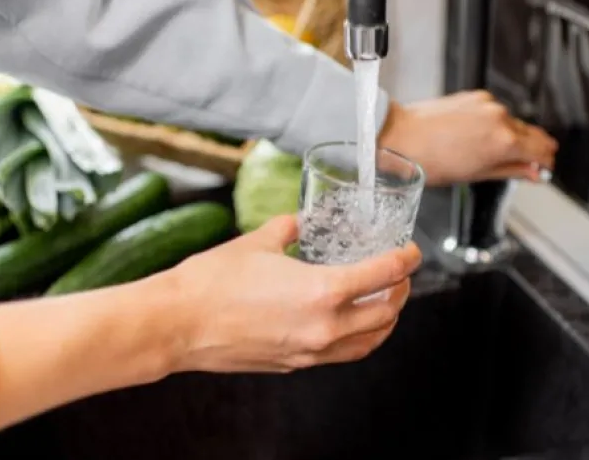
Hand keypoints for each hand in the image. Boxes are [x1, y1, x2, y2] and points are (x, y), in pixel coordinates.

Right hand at [157, 215, 421, 373]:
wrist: (177, 325)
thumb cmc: (212, 283)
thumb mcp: (256, 242)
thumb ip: (286, 230)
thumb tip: (297, 223)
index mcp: (322, 291)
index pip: (384, 274)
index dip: (405, 260)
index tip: (411, 251)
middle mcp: (325, 327)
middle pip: (386, 312)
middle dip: (401, 290)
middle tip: (400, 274)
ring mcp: (311, 351)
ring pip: (370, 341)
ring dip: (386, 320)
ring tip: (385, 302)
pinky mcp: (295, 364)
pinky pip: (342, 355)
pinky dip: (359, 339)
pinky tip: (351, 326)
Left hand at [379, 91, 557, 185]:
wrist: (401, 137)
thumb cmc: (430, 161)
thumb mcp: (476, 175)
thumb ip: (511, 171)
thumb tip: (533, 172)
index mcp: (504, 142)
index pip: (542, 150)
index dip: (546, 161)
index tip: (544, 167)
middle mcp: (500, 118)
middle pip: (531, 134)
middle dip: (532, 149)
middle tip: (528, 163)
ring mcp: (488, 105)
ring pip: (512, 123)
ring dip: (511, 136)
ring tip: (493, 153)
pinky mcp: (475, 96)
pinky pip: (494, 112)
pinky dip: (494, 124)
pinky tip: (479, 136)